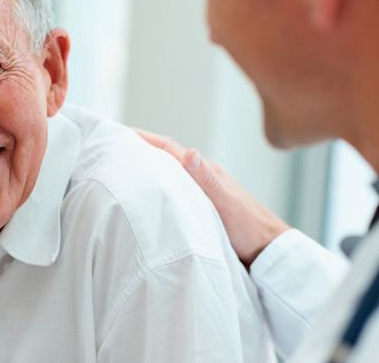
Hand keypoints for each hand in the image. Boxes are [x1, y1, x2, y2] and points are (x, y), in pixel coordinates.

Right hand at [136, 129, 289, 267]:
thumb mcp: (226, 203)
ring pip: (170, 173)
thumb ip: (207, 179)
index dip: (146, 139)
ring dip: (150, 166)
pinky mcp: (202, 206)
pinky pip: (175, 188)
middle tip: (116, 148)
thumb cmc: (250, 228)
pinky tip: (151, 193)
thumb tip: (189, 151)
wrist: (268, 251)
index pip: (170, 149)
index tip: (122, 133)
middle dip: (142, 149)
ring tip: (126, 167)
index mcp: (206, 171)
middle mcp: (202, 177)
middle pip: (167, 157)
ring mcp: (203, 190)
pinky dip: (160, 185)